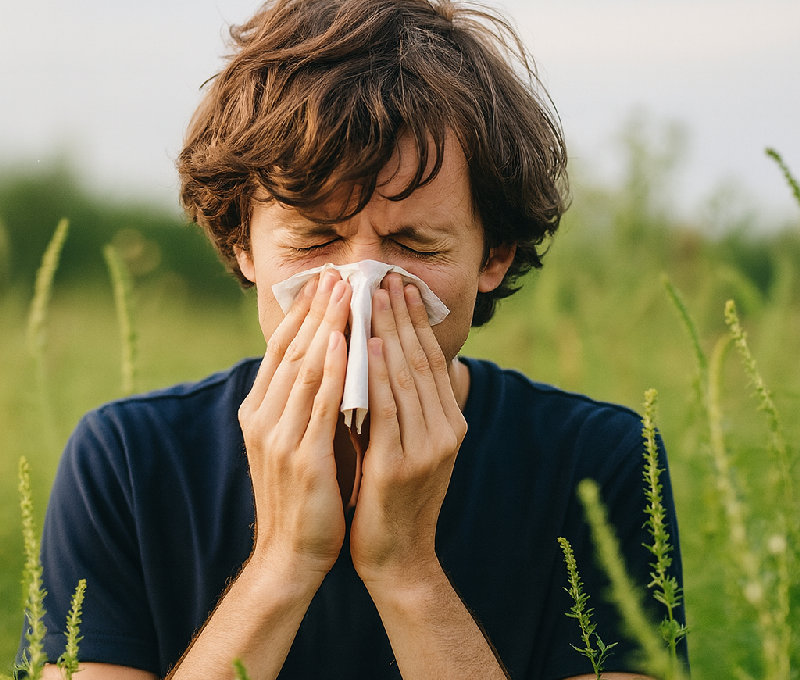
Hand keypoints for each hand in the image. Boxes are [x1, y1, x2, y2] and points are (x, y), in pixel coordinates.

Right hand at [238, 269, 351, 588]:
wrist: (290, 555)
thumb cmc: (304, 493)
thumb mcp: (297, 438)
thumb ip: (307, 400)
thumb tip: (332, 358)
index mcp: (260, 410)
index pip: (281, 349)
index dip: (302, 313)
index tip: (322, 281)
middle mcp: (263, 417)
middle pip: (292, 350)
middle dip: (316, 309)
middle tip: (336, 273)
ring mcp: (278, 436)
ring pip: (305, 368)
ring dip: (326, 326)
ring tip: (344, 292)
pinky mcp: (301, 457)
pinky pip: (319, 403)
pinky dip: (332, 369)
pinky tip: (346, 341)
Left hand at [350, 273, 467, 590]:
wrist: (398, 557)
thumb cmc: (397, 496)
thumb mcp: (417, 446)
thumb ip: (419, 406)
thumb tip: (416, 362)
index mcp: (450, 423)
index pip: (432, 360)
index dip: (417, 321)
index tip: (401, 286)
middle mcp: (445, 431)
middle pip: (422, 360)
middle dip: (403, 315)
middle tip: (388, 277)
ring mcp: (426, 448)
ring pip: (406, 377)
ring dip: (390, 332)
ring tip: (375, 296)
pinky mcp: (400, 466)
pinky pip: (386, 409)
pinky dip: (377, 374)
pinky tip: (367, 345)